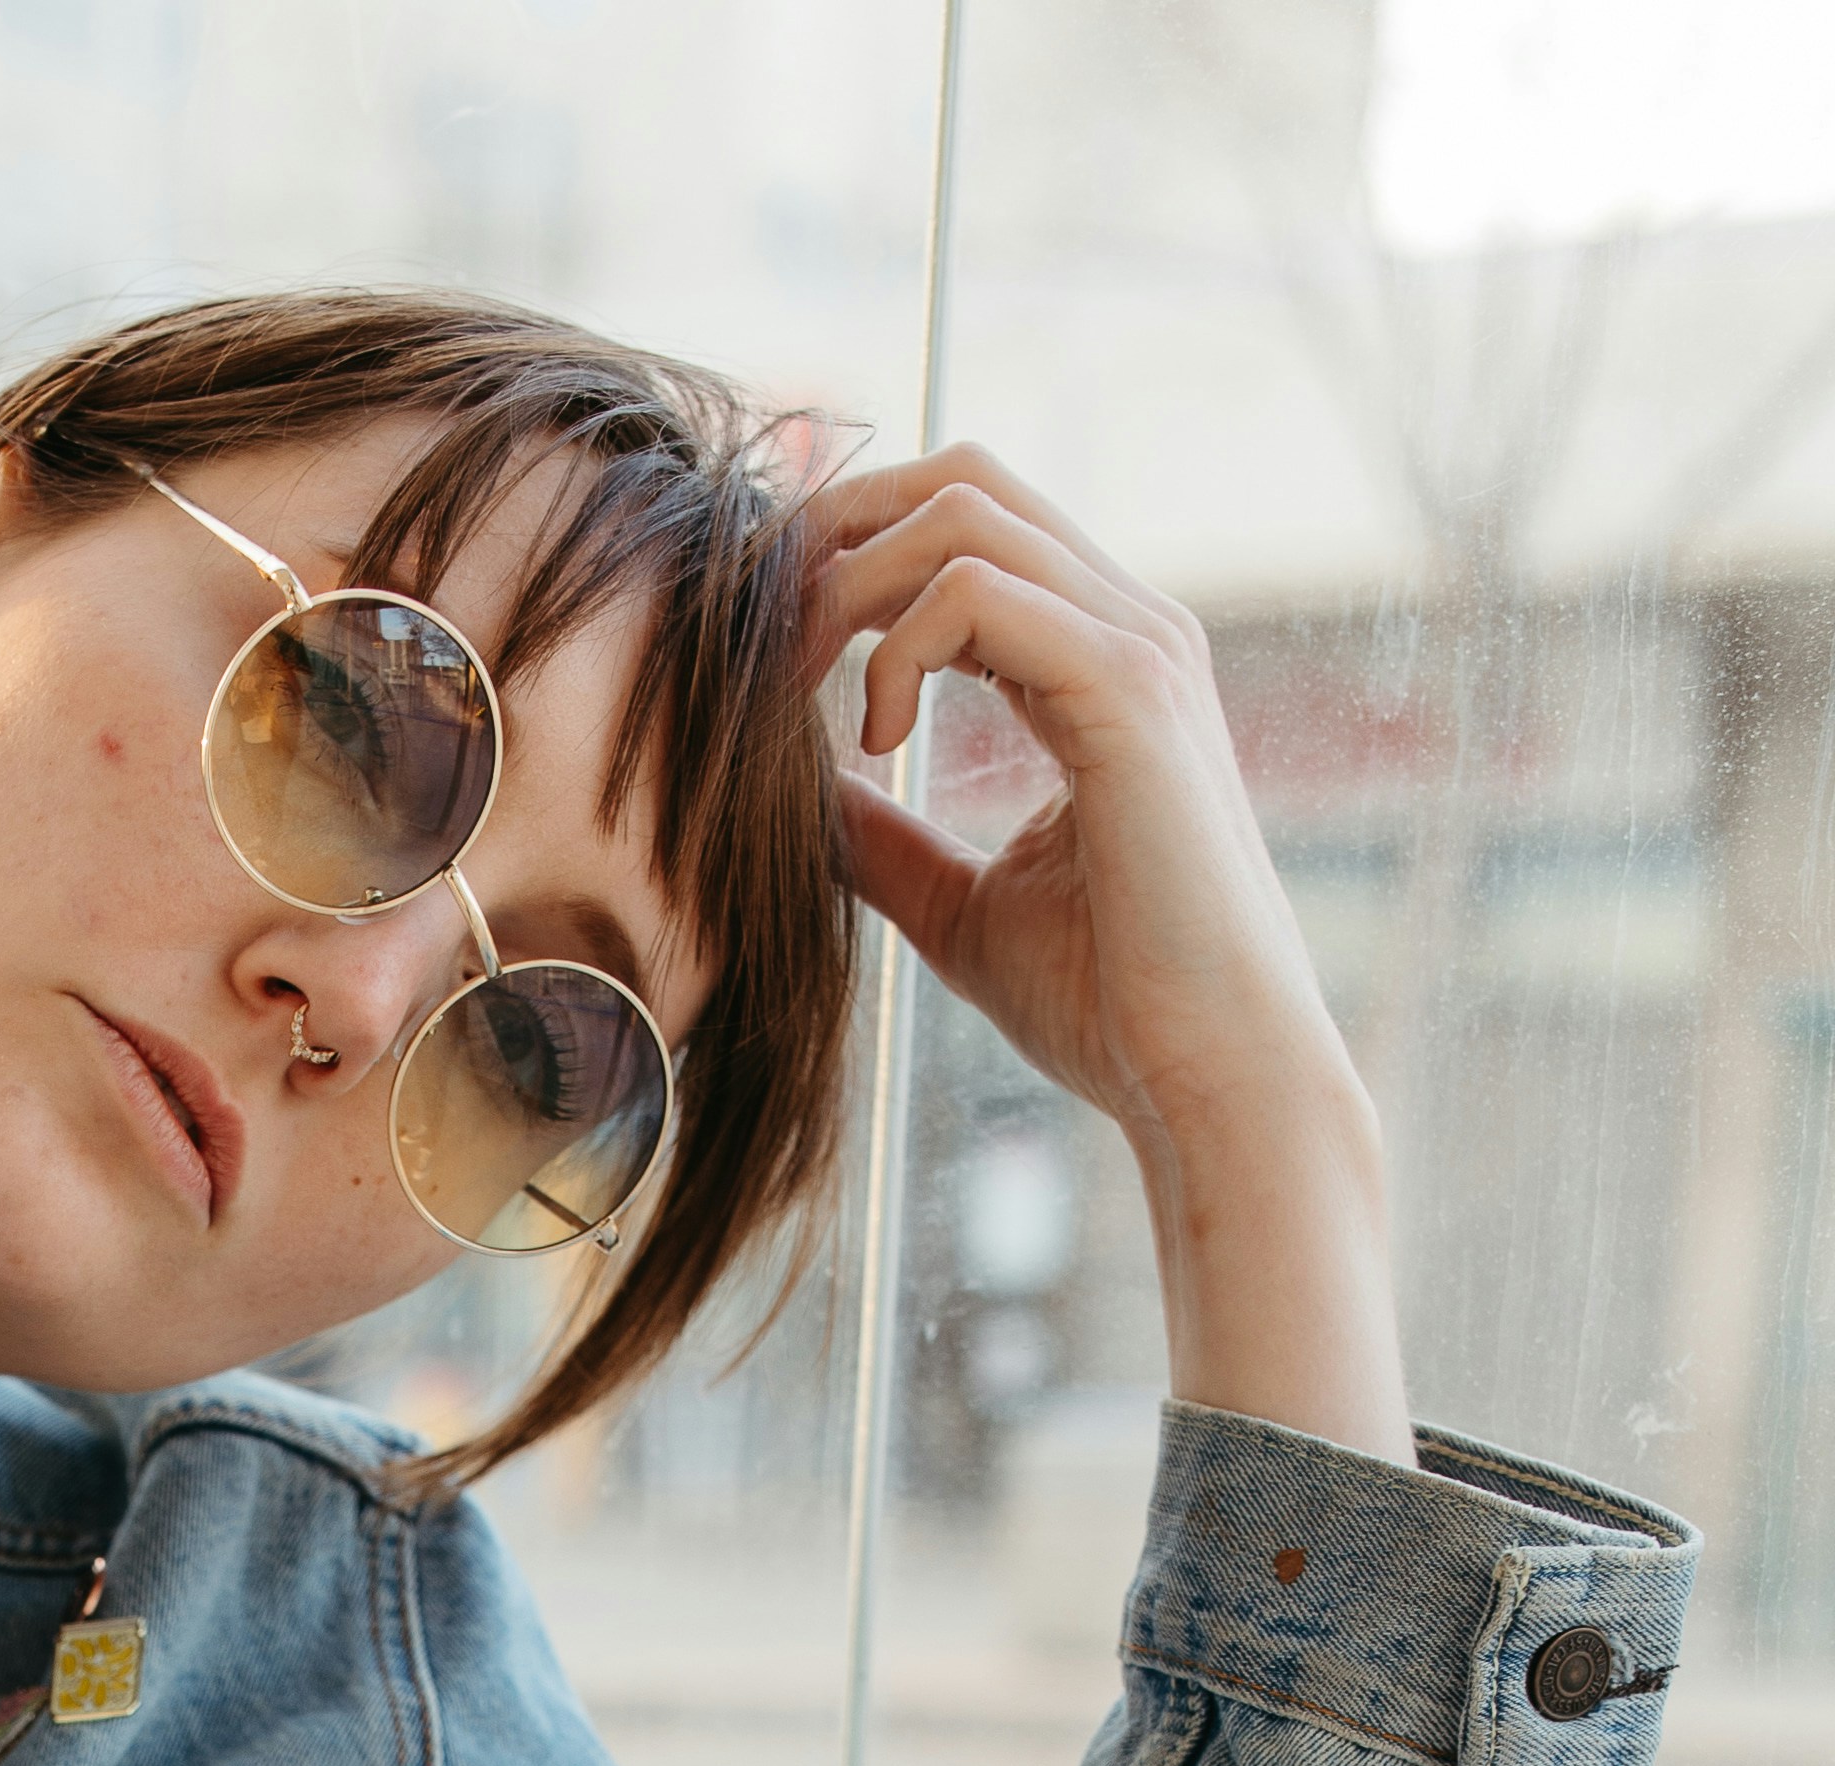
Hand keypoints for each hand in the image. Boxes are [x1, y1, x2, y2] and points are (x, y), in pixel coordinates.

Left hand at [803, 442, 1411, 1466]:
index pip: (966, 530)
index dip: (854, 560)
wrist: (1208, 1074)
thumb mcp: (959, 907)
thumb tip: (798, 800)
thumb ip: (884, 841)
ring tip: (806, 693)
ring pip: (963, 512)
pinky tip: (878, 744)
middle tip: (769, 648)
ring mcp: (1136, 647)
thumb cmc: (1110, 1006)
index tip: (778, 659)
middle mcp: (1126, 627)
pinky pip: (976, 592)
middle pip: (960, 479)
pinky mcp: (1127, 692)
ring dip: (854, 584)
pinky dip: (897, 646)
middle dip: (840, 535)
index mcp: (1097, 662)